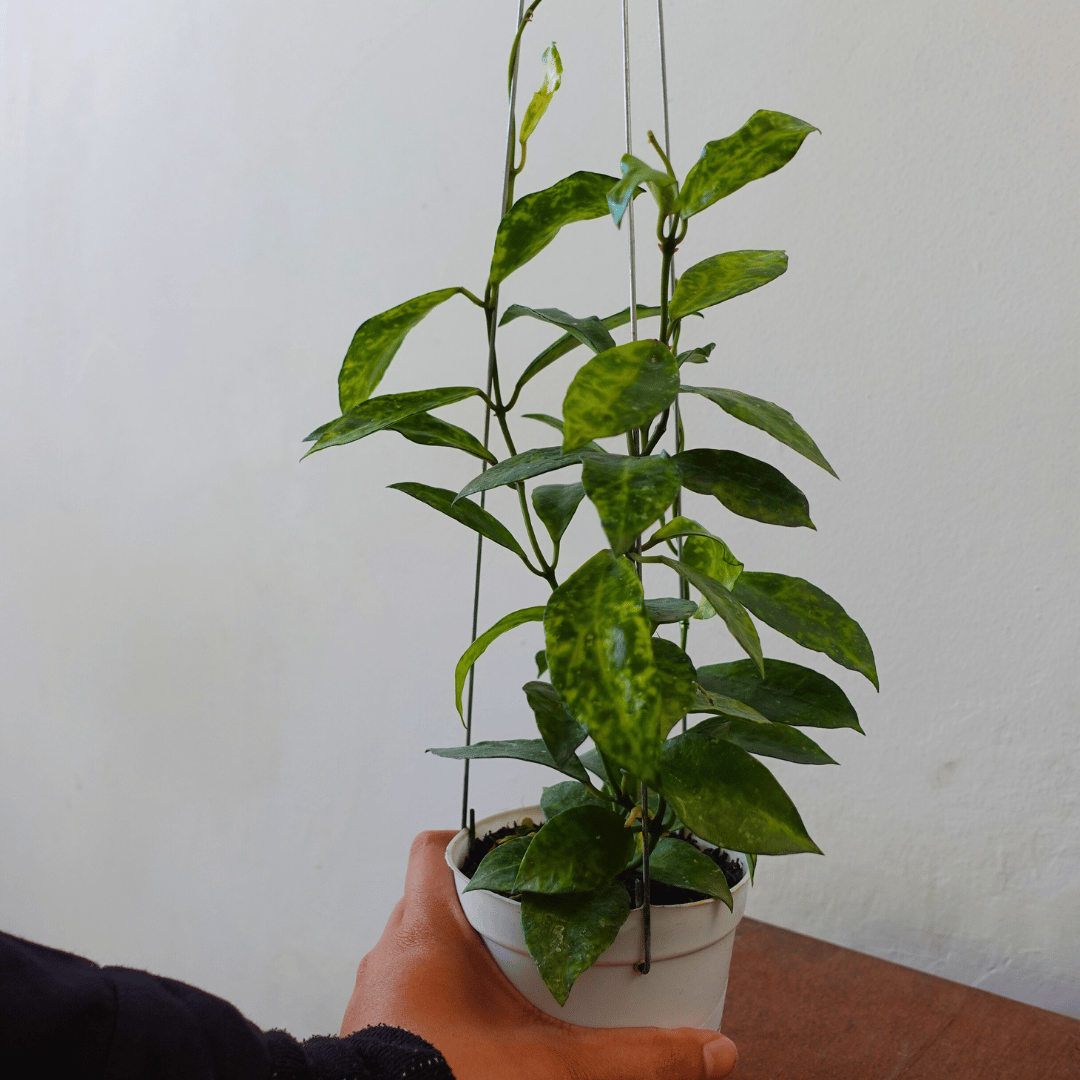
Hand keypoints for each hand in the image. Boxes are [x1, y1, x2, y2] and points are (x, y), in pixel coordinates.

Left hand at [341, 830, 737, 1079]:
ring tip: (517, 975)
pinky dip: (440, 1001)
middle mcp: (390, 954)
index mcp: (427, 933)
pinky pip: (404, 996)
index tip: (520, 851)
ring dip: (461, 957)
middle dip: (485, 905)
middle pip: (433, 898)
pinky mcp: (367, 1039)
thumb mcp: (556, 1070)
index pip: (432, 847)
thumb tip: (717, 1051)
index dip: (472, 838)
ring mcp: (373, 999)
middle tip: (539, 919)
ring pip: (417, 951)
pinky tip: (479, 1031)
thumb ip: (637, 1058)